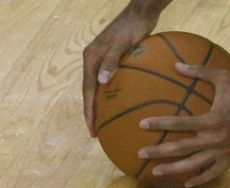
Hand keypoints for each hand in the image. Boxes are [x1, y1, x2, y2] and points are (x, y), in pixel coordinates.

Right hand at [82, 4, 160, 133]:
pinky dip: (110, 96)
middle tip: (95, 132)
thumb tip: (100, 82)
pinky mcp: (112, 60)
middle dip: (91, 112)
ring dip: (99, 106)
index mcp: (91, 58)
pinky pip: (108, 82)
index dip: (89, 110)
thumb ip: (111, 61)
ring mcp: (102, 60)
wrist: (141, 13)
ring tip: (105, 123)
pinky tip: (119, 106)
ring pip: (97, 88)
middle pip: (89, 91)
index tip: (91, 128)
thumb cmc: (132, 28)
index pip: (87, 89)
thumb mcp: (122, 44)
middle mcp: (93, 60)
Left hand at [138, 64, 229, 187]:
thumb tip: (176, 64)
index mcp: (212, 119)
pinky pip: (213, 172)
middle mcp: (216, 139)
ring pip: (195, 165)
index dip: (160, 123)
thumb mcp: (223, 77)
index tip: (142, 125)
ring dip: (174, 169)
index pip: (180, 123)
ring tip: (156, 172)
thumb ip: (199, 71)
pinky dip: (200, 179)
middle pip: (182, 148)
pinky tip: (186, 183)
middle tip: (140, 154)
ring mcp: (225, 151)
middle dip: (160, 152)